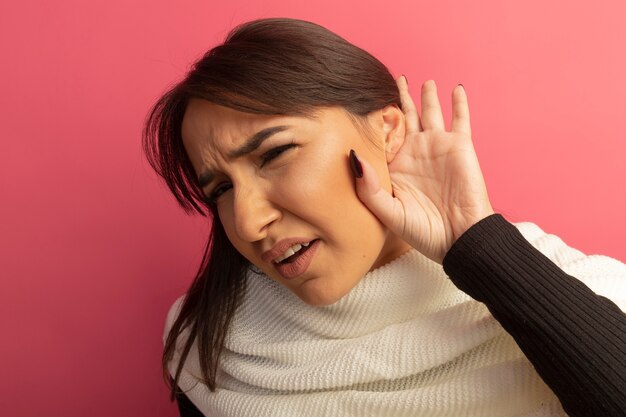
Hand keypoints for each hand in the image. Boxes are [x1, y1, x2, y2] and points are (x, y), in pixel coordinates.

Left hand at [353, 77, 493, 263]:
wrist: (460, 238)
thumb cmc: (423, 231)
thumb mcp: (389, 212)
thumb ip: (368, 187)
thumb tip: (353, 156)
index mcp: (396, 167)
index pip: (382, 138)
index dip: (374, 122)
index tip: (360, 104)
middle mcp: (415, 153)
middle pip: (404, 119)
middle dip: (398, 100)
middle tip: (391, 80)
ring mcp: (437, 147)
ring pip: (429, 113)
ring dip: (424, 96)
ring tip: (418, 80)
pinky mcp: (460, 146)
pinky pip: (460, 118)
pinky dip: (459, 103)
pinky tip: (456, 88)